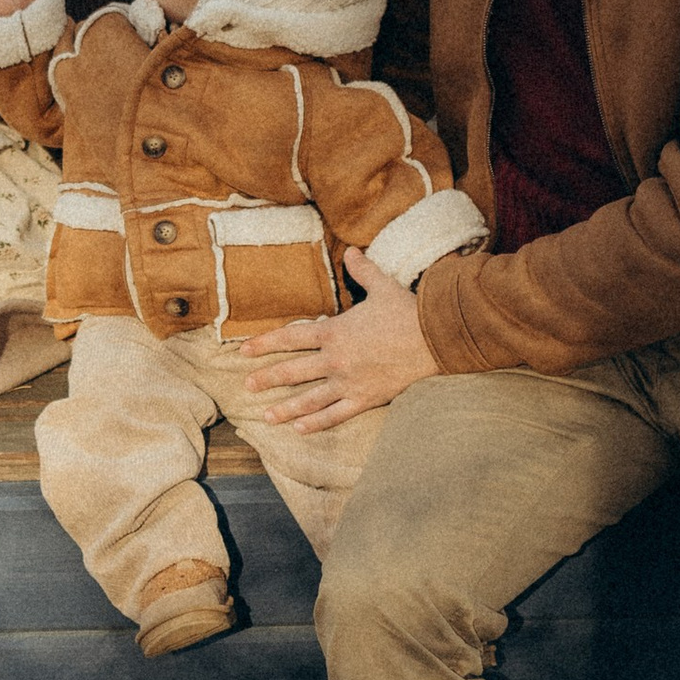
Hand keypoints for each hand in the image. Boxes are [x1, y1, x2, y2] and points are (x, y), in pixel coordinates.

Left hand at [240, 251, 438, 429]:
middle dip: (267, 378)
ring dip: (285, 407)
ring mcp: (349, 382)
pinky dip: (316, 423)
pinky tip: (299, 429)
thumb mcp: (383, 286)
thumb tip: (352, 250)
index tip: (244, 350)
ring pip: (309, 399)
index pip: (291, 337)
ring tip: (266, 416)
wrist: (435, 339)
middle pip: (293, 371)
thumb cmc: (408, 312)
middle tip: (246, 385)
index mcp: (335, 332)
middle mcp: (335, 359)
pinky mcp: (366, 399)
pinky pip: (336, 415)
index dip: (265, 343)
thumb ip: (363, 270)